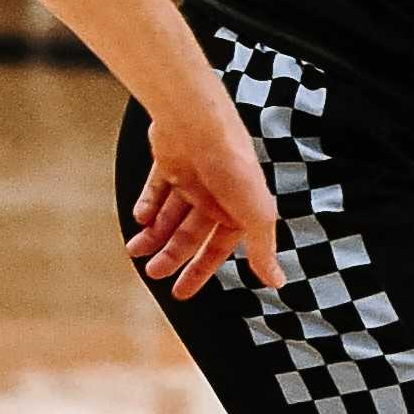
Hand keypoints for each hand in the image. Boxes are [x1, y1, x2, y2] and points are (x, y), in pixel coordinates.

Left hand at [126, 89, 287, 301]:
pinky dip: (146, 206)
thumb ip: (262, 248)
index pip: (217, 249)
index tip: (181, 292)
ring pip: (169, 215)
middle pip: (189, 235)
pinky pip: (155, 190)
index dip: (200, 271)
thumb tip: (277, 281)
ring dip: (153, 234)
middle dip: (171, 256)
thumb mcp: (255, 214)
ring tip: (136, 249)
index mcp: (238, 209)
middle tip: (153, 272)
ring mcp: (192, 178)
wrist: (199, 121)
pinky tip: (140, 218)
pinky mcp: (170, 162)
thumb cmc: (232, 164)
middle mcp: (216, 195)